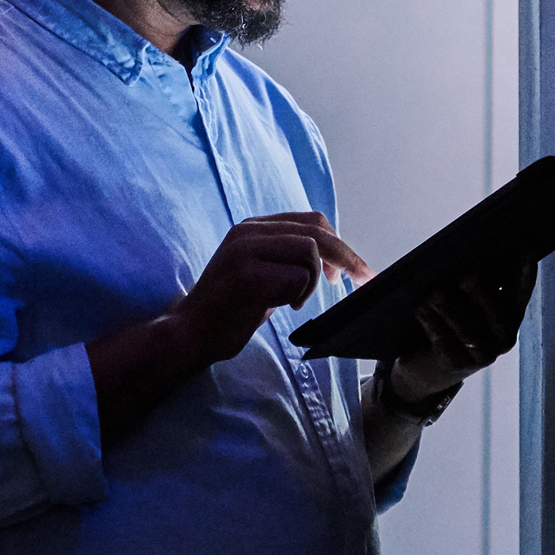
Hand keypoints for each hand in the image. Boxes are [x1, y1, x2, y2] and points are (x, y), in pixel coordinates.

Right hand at [165, 212, 371, 363]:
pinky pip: (297, 276)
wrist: (191, 333)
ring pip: (310, 251)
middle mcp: (248, 231)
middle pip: (317, 231)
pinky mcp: (248, 273)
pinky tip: (279, 306)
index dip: (340, 244)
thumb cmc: (230, 310)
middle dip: (347, 258)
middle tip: (364, 279)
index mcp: (253, 227)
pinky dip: (298, 294)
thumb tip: (333, 260)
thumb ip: (287, 258)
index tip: (355, 269)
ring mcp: (246, 249)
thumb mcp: (261, 273)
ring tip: (293, 300)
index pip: (311, 221)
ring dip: (312, 281)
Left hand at [388, 262, 528, 402]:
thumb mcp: (466, 299)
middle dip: (481, 293)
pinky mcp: (457, 365)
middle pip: (497, 315)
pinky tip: (422, 310)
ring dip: (448, 308)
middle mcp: (503, 337)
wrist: (431, 364)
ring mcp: (482, 355)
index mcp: (510, 314)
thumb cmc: (451, 318)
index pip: (521, 292)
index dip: (526, 274)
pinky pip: (446, 344)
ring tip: (433, 293)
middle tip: (465, 275)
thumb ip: (473, 281)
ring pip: (468, 331)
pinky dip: (432, 324)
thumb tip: (466, 259)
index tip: (527, 250)